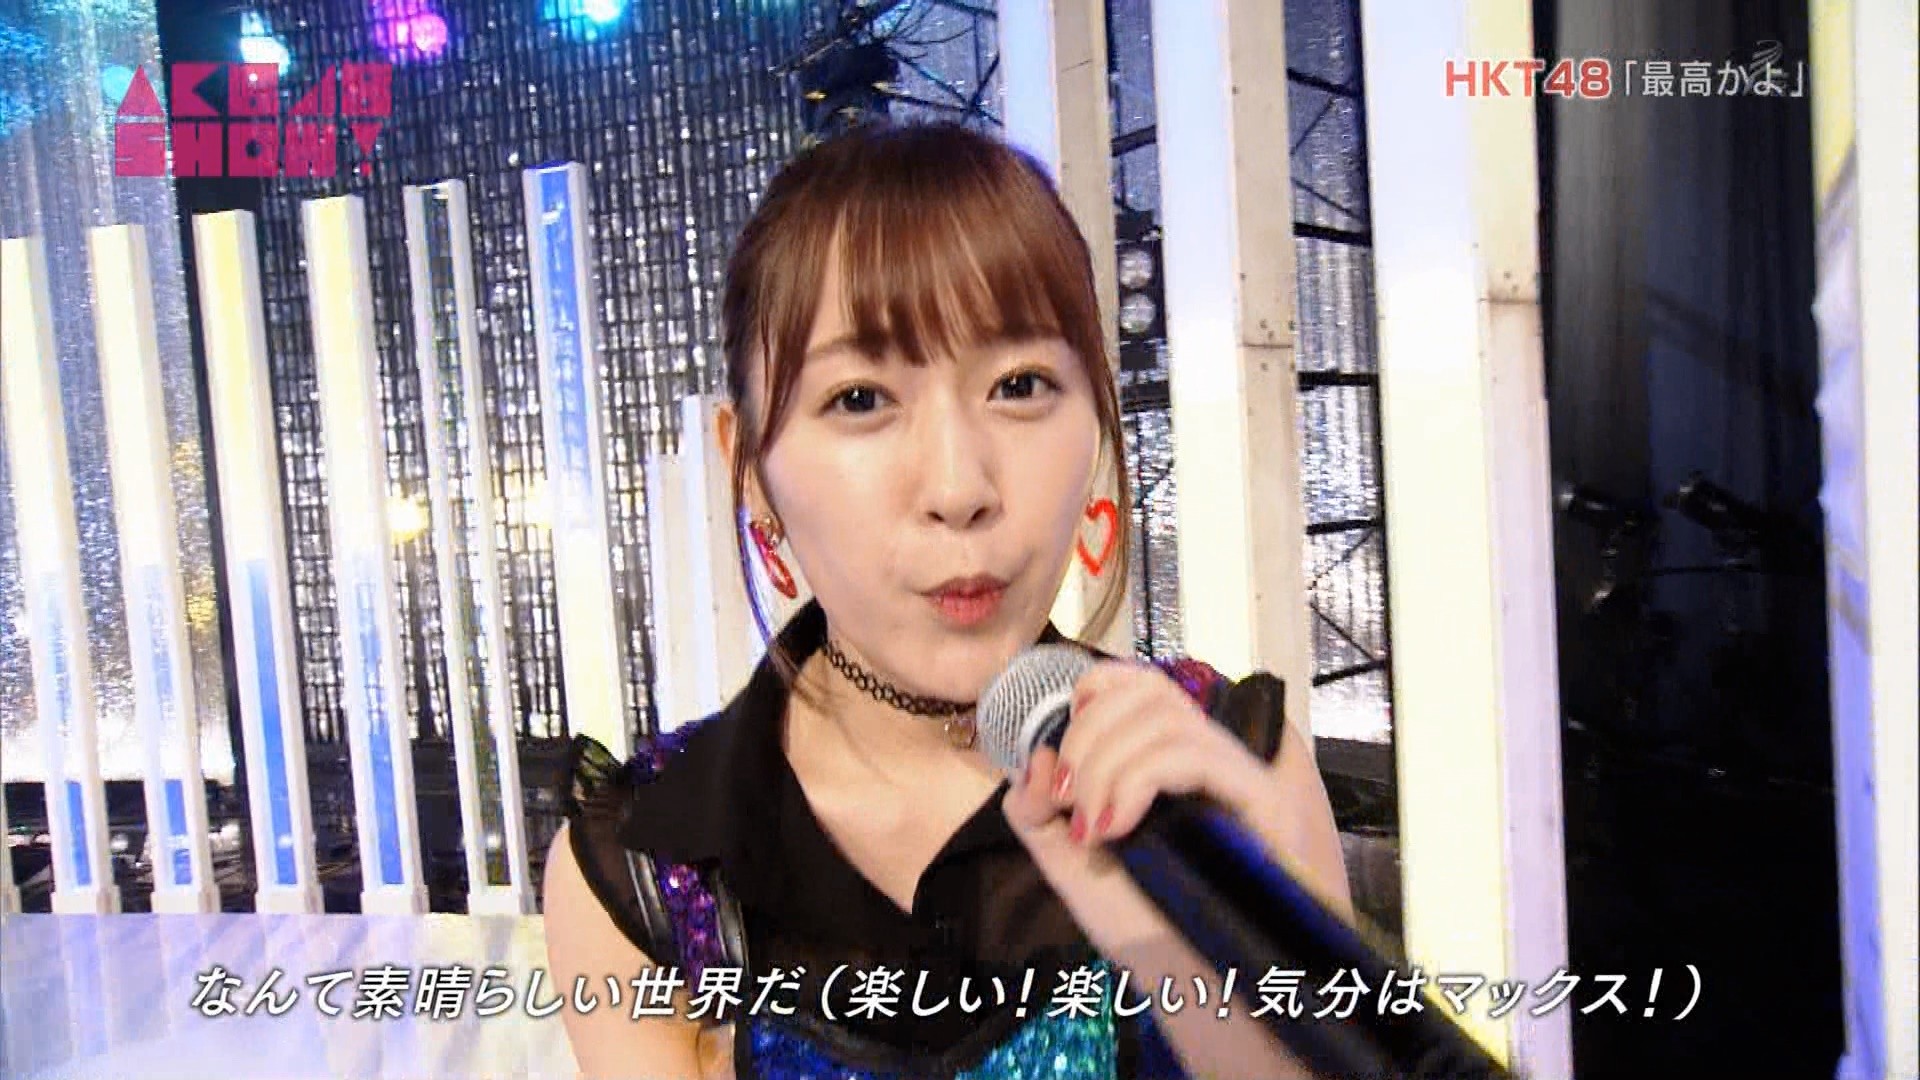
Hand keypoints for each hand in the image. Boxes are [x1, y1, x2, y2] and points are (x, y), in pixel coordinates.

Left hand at [999, 658, 1288, 954]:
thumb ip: (1037, 810)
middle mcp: (1210, 758)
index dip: (1093, 692)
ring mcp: (1241, 777)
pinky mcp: (1265, 802)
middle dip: (1088, 738)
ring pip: (1167, 719)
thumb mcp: (1070, 862)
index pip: (1140, 682)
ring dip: (1108, 766)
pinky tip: (1116, 829)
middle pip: (1148, 692)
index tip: (1061, 753)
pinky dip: (1140, 781)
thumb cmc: (1143, 927)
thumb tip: (1036, 756)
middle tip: (1066, 801)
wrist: (1197, 990)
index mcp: (1168, 760)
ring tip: (1092, 828)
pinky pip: (1195, 756)